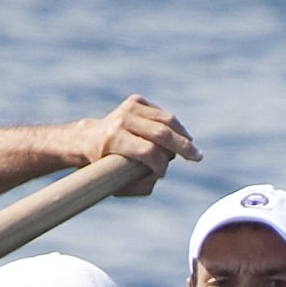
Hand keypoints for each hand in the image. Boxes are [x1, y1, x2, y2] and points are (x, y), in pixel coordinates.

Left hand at [83, 96, 200, 193]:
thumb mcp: (114, 184)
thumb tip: (159, 175)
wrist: (87, 139)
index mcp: (113, 139)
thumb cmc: (102, 166)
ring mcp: (128, 107)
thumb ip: (140, 185)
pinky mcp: (135, 100)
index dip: (161, 164)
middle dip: (183, 146)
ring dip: (181, 134)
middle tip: (198, 156)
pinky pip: (161, 114)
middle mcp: (121, 120)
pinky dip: (172, 126)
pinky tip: (175, 136)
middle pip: (161, 132)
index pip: (148, 151)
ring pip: (166, 119)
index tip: (163, 172)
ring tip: (190, 147)